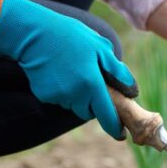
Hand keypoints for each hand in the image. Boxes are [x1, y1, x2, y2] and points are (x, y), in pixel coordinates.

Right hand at [0, 0, 137, 137]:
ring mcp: (58, 97)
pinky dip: (62, 90)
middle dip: (93, 103)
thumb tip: (133, 93)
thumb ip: (119, 73)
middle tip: (92, 81)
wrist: (33, 32)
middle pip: (89, 111)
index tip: (121, 135)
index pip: (107, 116)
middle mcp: (74, 95)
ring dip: (78, 95)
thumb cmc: (72, 36)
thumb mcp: (101, 48)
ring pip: (74, 105)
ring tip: (73, 70)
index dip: (115, 127)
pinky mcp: (44, 95)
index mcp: (92, 84)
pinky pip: (59, 99)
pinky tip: (58, 71)